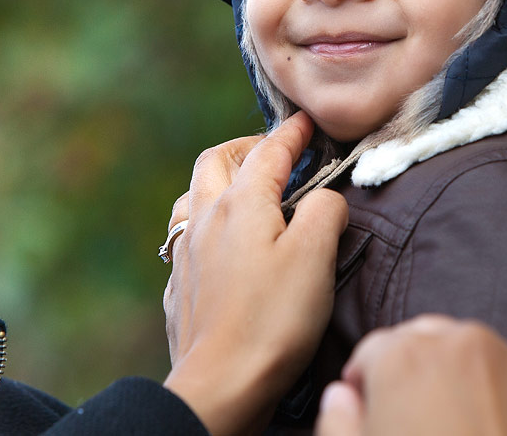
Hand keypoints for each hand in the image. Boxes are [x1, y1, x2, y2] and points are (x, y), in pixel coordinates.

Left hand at [163, 113, 348, 435]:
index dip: (292, 133)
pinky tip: (218, 244)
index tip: (308, 122)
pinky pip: (186, 239)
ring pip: (193, 197)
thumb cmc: (272, 319)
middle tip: (273, 151)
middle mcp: (206, 219)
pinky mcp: (181, 288)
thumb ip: (326, 210)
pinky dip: (205, 225)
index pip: (269, 152)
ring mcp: (188, 254)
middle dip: (246, 147)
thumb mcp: (316, 255)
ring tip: (241, 190)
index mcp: (242, 203)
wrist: (220, 383)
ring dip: (217, 181)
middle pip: (216, 161)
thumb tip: (326, 198)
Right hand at [314, 314, 506, 435]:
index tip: (366, 403)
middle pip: (424, 336)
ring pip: (476, 342)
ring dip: (461, 363)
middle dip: (411, 365)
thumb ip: (337, 424)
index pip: (373, 350)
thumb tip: (339, 397)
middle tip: (409, 413)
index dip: (364, 379)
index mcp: (402, 358)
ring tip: (456, 408)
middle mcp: (458, 345)